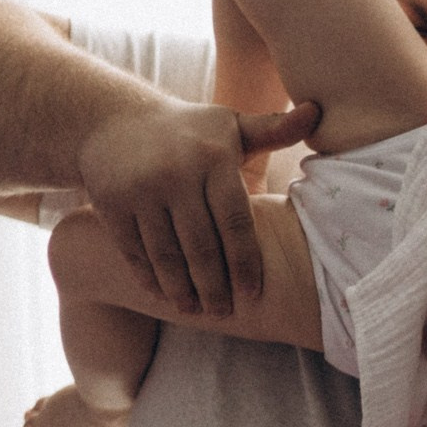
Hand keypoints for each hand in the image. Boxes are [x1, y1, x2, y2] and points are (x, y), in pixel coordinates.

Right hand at [74, 97, 316, 315]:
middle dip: (215, 286)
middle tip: (226, 313)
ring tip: (197, 311)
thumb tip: (316, 113)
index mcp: (212, 158)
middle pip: (201, 245)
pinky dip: (150, 277)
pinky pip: (135, 250)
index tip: (253, 293)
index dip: (245, 262)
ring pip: (166, 253)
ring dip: (182, 289)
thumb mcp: (230, 125)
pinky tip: (165, 295)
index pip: (236, 221)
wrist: (114, 121)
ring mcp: (139, 191)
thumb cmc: (189, 132)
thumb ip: (273, 129)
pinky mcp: (110, 204)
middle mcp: (174, 175)